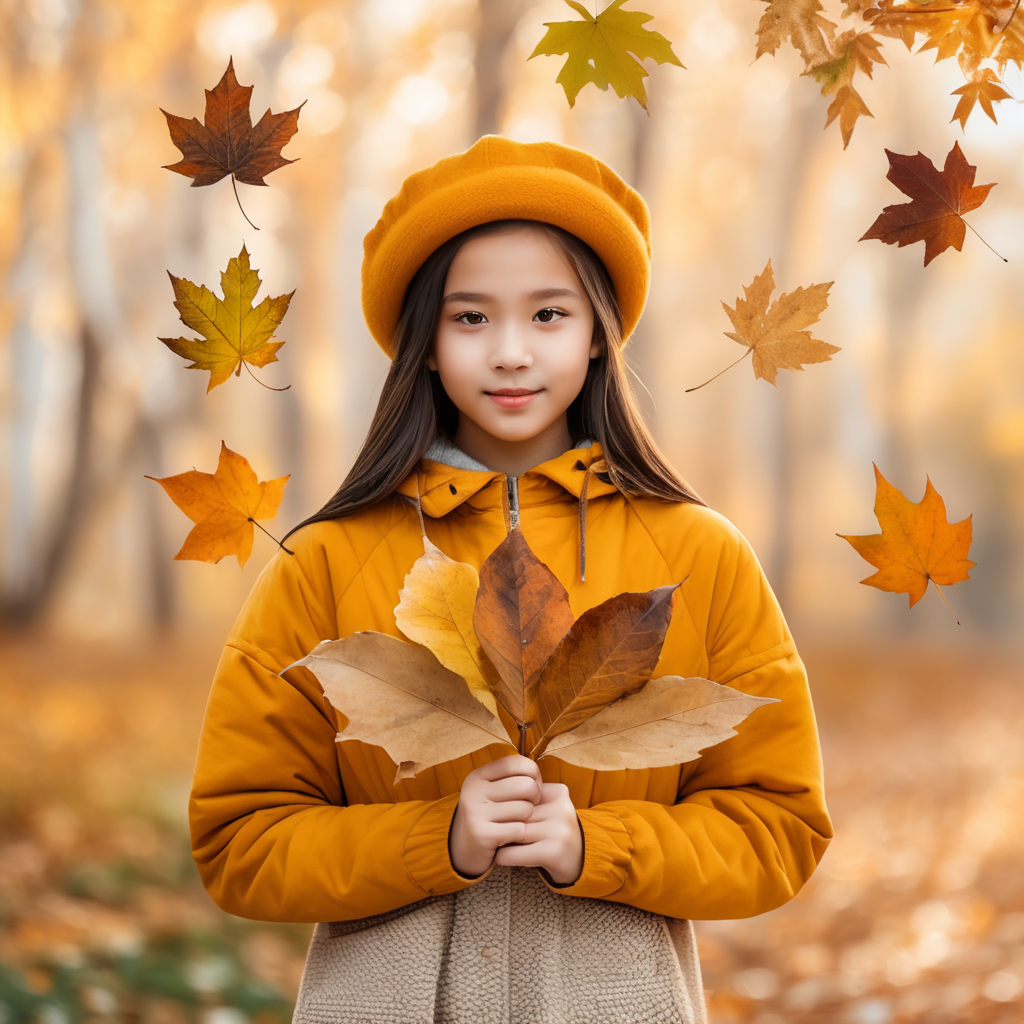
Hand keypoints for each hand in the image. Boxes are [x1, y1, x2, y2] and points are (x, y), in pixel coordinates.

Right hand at [448, 755, 542, 877]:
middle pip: (526, 785)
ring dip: (527, 819)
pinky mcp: (483, 835)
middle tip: (529, 807)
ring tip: (516, 822)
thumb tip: (536, 773)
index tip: (533, 785)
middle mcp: (474, 791)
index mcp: (478, 776)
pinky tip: (510, 837)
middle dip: (535, 797)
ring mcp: (476, 813)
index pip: (517, 762)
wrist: (465, 850)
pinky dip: (520, 835)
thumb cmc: (489, 816)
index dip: (533, 773)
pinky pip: (519, 830)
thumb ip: (511, 777)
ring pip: (525, 809)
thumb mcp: (492, 791)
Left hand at [493, 781, 583, 885]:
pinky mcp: (553, 852)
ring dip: (499, 840)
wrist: (579, 861)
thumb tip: (491, 796)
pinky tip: (502, 857)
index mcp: (558, 792)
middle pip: (516, 813)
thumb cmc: (552, 832)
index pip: (519, 793)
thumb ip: (526, 799)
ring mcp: (558, 830)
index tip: (500, 815)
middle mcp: (561, 808)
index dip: (507, 806)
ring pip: (512, 831)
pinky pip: (514, 852)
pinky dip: (503, 857)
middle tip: (490, 830)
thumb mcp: (546, 809)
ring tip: (495, 843)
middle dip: (501, 823)